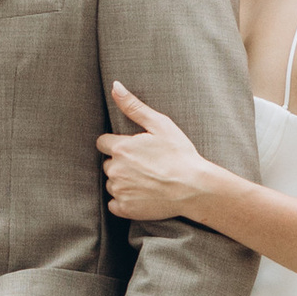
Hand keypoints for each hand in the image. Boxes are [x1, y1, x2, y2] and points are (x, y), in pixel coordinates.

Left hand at [98, 80, 214, 223]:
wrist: (193, 187)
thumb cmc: (179, 154)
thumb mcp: (160, 124)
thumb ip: (133, 106)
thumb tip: (115, 86)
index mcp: (120, 148)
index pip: (103, 142)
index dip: (116, 144)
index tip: (132, 148)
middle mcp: (115, 169)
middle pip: (108, 164)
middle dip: (121, 163)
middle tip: (144, 165)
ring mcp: (119, 190)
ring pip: (112, 184)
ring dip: (123, 182)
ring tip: (146, 180)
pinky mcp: (125, 209)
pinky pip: (115, 204)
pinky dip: (124, 201)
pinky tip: (141, 195)